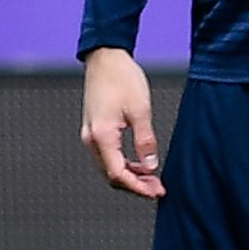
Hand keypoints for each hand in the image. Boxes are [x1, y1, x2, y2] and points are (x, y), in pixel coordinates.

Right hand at [78, 47, 162, 195]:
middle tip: (157, 188)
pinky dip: (123, 164)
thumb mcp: (141, 110)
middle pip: (111, 175)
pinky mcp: (93, 130)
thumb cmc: (121, 78)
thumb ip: (145, 141)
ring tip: (152, 177)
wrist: (105, 58)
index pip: (118, 174)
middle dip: (135, 185)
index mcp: (102, 135)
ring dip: (130, 176)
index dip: (138, 187)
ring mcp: (90, 135)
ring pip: (109, 167)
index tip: (155, 191)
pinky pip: (107, 156)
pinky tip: (139, 163)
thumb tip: (150, 165)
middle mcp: (92, 139)